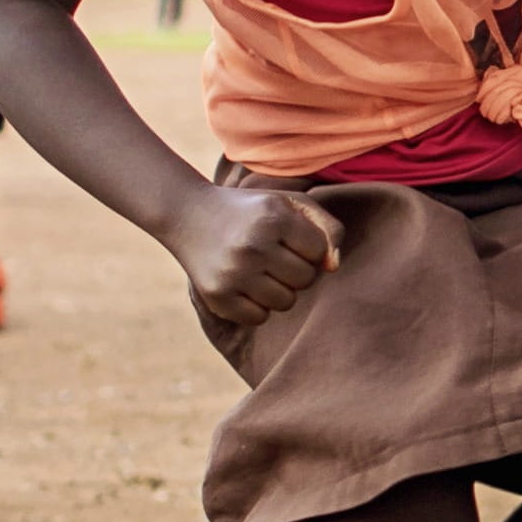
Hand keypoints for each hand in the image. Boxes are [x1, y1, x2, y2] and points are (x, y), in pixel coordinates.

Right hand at [160, 180, 341, 352]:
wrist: (188, 215)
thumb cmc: (251, 212)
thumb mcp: (288, 203)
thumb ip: (325, 228)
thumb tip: (333, 267)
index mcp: (274, 217)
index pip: (319, 251)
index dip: (308, 247)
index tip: (288, 239)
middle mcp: (253, 245)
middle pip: (305, 279)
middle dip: (296, 270)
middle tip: (273, 256)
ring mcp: (233, 273)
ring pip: (286, 302)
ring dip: (279, 290)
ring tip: (260, 270)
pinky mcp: (217, 296)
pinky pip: (259, 318)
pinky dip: (256, 306)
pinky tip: (243, 285)